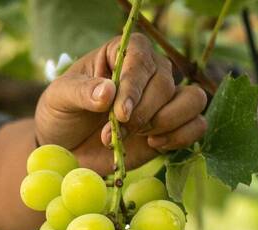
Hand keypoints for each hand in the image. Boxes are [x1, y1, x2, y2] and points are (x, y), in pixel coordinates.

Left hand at [35, 33, 207, 175]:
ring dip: (167, 122)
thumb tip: (107, 92)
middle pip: (166, 84)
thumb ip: (81, 92)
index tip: (120, 112)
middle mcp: (150, 72)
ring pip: (193, 100)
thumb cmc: (63, 115)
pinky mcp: (174, 127)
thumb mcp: (60, 99)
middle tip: (114, 134)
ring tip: (139, 136)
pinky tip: (153, 145)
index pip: (141, 57)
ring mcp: (165, 100)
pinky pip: (198, 125)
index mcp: (122, 53)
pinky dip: (180, 137)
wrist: (69, 149)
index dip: (134, 85)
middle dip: (142, 114)